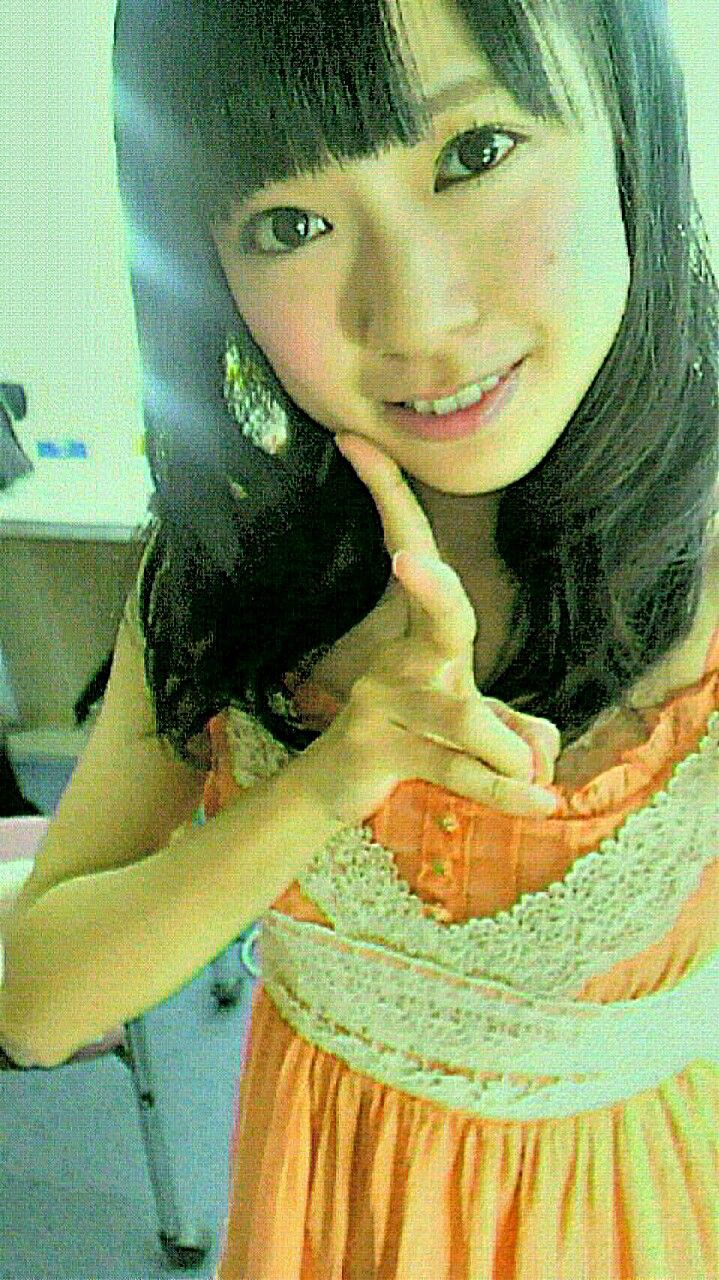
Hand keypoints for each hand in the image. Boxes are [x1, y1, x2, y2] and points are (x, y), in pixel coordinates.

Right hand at [290, 433, 560, 826]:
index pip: (410, 548)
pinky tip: (537, 799)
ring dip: (498, 746)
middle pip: (435, 616)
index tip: (353, 443)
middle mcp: (401, 659)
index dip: (388, 498)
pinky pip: (451, 767)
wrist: (337, 785)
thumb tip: (543, 748)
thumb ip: (512, 726)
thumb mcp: (471, 727)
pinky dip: (500, 790)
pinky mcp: (378, 751)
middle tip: (407, 566)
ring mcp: (384, 704)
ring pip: (455, 713)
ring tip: (532, 780)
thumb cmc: (412, 735)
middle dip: (431, 591)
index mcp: (422, 633)